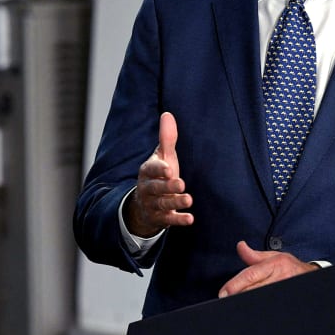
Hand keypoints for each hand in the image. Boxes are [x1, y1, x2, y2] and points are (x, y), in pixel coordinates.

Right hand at [124, 112, 193, 237]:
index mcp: (147, 171)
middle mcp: (148, 188)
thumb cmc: (158, 175)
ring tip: (188, 200)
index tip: (169, 169)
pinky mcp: (160, 218)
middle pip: (156, 188)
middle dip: (167, 186)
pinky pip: (169, 220)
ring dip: (175, 202)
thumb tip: (167, 114)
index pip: (151, 169)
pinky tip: (190, 219)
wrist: (144, 205)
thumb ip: (166, 139)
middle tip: (180, 183)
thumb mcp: (162, 157)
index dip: (159, 169)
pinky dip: (179, 220)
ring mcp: (153, 204)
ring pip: (162, 204)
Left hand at [218, 240, 318, 297]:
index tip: (223, 293)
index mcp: (275, 264)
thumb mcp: (273, 256)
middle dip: (237, 295)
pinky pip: (265, 305)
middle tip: (225, 299)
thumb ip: (253, 255)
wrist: (310, 276)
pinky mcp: (284, 301)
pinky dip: (255, 306)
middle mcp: (280, 278)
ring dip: (245, 301)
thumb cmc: (289, 266)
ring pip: (258, 298)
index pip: (251, 275)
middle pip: (252, 290)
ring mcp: (282, 290)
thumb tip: (240, 246)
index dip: (235, 285)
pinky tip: (248, 306)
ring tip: (234, 303)